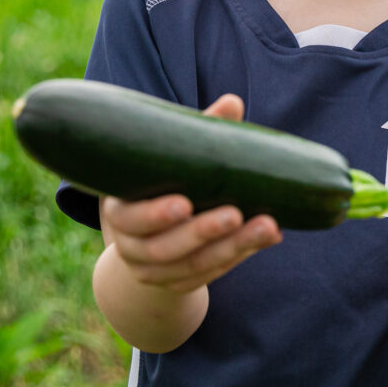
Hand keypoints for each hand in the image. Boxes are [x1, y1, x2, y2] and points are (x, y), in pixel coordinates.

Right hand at [100, 94, 280, 293]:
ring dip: (234, 246)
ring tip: (268, 226)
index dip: (155, 215)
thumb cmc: (164, 181)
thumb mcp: (171, 159)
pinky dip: (239, 256)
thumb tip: (232, 103)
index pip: (129, 217)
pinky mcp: (179, 283)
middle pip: (164, 248)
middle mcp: (130, 245)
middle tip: (235, 214)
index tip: (186, 202)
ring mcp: (153, 270)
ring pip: (194, 265)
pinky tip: (267, 237)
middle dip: (203, 232)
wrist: (150, 234)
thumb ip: (197, 133)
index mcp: (119, 209)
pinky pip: (211, 274)